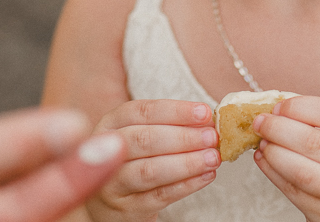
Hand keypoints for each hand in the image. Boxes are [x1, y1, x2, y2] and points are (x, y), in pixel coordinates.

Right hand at [0, 50, 125, 221]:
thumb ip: (2, 149)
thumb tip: (74, 133)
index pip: (23, 218)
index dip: (73, 182)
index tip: (115, 141)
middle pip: (16, 210)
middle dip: (67, 181)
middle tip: (119, 138)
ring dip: (40, 162)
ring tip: (88, 134)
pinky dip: (4, 148)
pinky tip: (32, 134)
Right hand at [86, 99, 220, 221]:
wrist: (109, 202)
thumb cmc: (132, 160)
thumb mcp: (139, 136)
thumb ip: (169, 126)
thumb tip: (209, 121)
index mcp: (111, 124)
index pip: (142, 111)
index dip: (176, 111)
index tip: (205, 113)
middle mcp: (107, 151)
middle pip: (144, 140)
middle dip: (183, 137)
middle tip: (212, 137)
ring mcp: (114, 182)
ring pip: (150, 170)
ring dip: (187, 162)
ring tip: (212, 158)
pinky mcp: (127, 208)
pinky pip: (159, 196)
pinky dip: (186, 185)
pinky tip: (205, 176)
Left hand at [253, 96, 319, 221]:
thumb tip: (279, 108)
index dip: (300, 107)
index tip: (279, 105)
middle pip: (314, 142)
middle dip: (279, 128)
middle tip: (260, 122)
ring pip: (303, 172)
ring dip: (275, 154)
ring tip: (262, 143)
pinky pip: (295, 193)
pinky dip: (273, 174)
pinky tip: (264, 160)